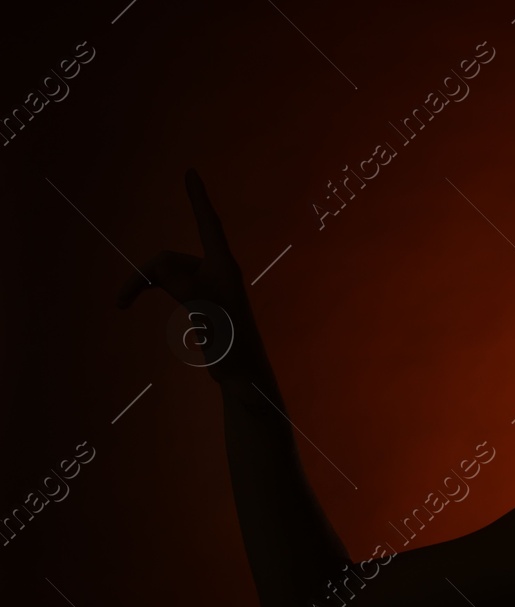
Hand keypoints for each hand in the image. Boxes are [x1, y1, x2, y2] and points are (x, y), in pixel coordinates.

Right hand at [116, 169, 260, 381]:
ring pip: (166, 272)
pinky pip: (170, 284)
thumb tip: (157, 270)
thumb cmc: (230, 342)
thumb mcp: (204, 309)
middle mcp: (217, 271)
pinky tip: (131, 300)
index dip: (197, 197)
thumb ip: (182, 285)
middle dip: (144, 275)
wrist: (242, 374)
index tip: (191, 172)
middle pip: (169, 259)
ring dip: (142, 283)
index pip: (207, 222)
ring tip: (121, 302)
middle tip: (120, 300)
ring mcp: (208, 287)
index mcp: (223, 266)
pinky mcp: (202, 301)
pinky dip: (150, 288)